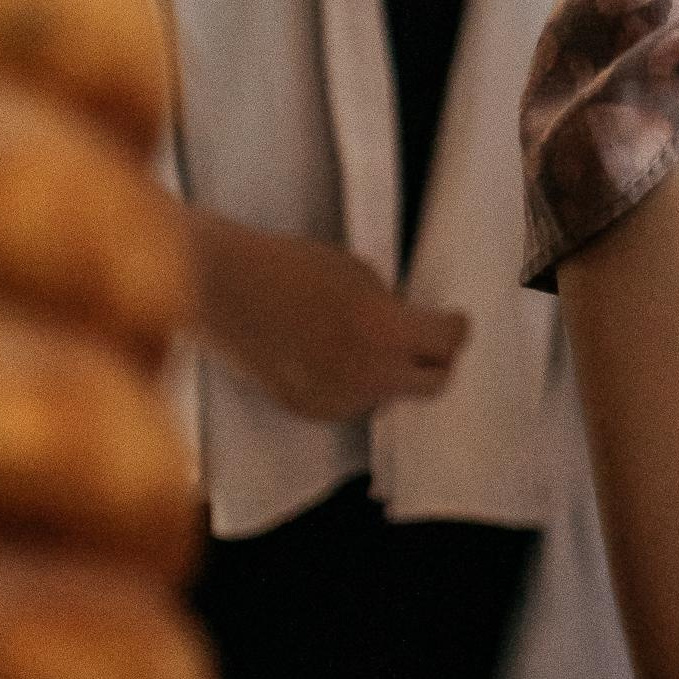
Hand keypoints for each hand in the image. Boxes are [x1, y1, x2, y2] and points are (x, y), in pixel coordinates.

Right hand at [186, 212, 466, 422]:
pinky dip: (354, 384)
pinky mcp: (309, 411)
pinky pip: (352, 402)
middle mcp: (368, 377)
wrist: (222, 290)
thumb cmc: (289, 267)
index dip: (457, 328)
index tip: (455, 321)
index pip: (449, 343)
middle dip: (437, 361)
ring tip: (364, 342)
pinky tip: (332, 356)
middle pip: (434, 384)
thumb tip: (412, 328)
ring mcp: (337, 400)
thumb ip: (393, 309)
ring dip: (391, 373)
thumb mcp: (359, 274)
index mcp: (385, 332)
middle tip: (429, 341)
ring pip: (389, 394)